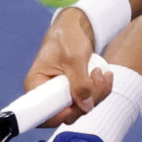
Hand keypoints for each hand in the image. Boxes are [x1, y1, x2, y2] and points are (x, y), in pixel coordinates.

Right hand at [24, 8, 113, 127]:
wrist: (77, 26)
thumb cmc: (68, 37)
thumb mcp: (74, 58)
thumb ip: (80, 83)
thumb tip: (85, 107)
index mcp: (36, 85)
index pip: (42, 114)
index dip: (60, 115)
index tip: (76, 104)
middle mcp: (47, 93)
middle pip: (67, 114)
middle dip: (87, 99)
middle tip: (97, 76)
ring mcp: (62, 93)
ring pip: (81, 108)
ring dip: (98, 93)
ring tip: (102, 71)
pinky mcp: (75, 91)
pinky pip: (89, 100)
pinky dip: (100, 90)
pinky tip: (104, 74)